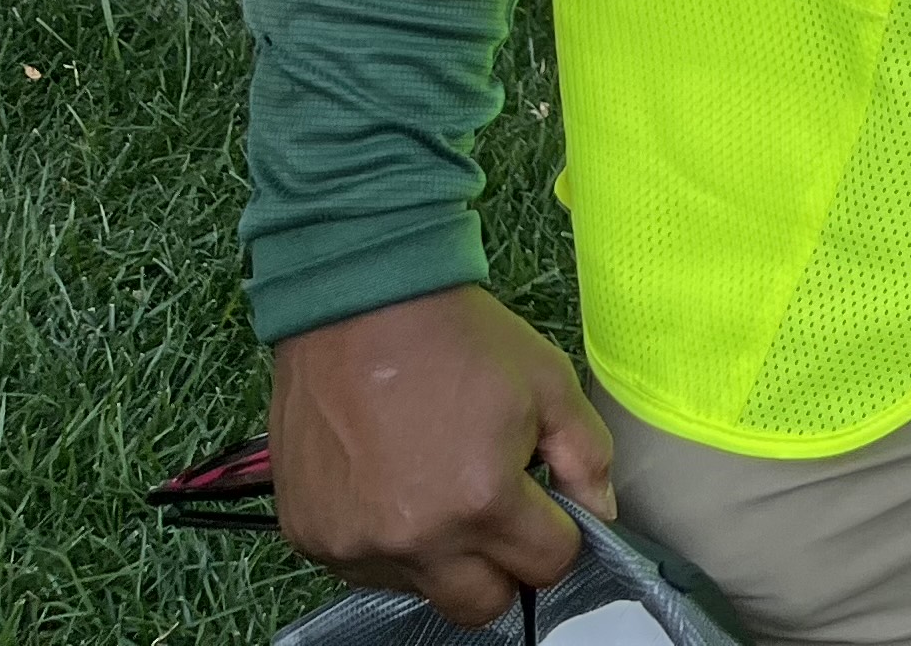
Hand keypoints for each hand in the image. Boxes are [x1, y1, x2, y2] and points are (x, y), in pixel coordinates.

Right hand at [269, 286, 613, 624]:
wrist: (360, 306)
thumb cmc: (458, 339)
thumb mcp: (549, 384)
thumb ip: (586, 458)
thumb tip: (599, 513)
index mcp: (483, 502)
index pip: (547, 567)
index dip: (558, 535)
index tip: (547, 506)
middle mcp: (416, 540)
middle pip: (483, 605)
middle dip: (504, 567)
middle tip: (499, 511)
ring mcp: (356, 544)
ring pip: (422, 589)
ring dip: (441, 556)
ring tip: (437, 482)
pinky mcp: (311, 537)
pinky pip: (365, 568)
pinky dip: (387, 543)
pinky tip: (392, 483)